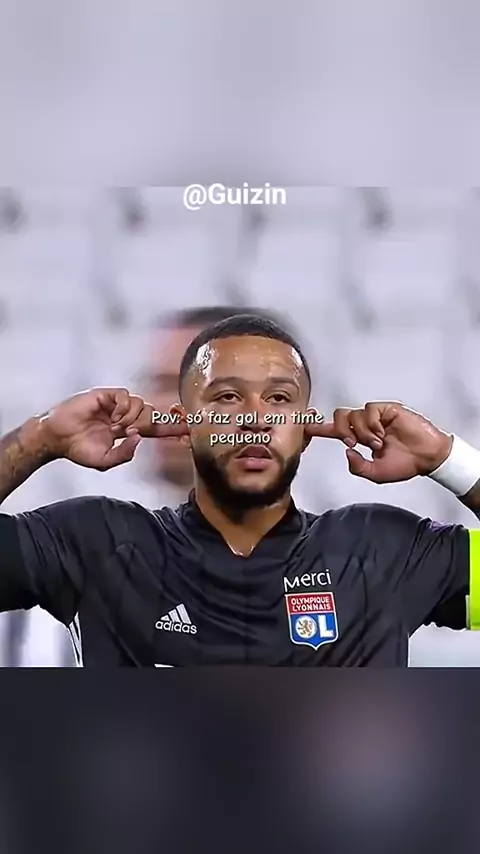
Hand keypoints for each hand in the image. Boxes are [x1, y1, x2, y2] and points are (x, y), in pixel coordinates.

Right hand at [40, 388, 187, 470]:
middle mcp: (125, 416)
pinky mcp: (106, 396)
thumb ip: (124, 454)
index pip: (156, 429)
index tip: (190, 427)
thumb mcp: (105, 461)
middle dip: (146, 424)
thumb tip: (138, 439)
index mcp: (128, 432)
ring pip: (142, 405)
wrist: (57, 437)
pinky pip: (126, 396)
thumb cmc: (79, 449)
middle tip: (127, 432)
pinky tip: (113, 416)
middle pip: (152, 415)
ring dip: (133, 418)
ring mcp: (116, 405)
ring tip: (116, 426)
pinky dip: (124, 407)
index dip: (172, 428)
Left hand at [307, 402, 452, 482]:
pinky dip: (371, 424)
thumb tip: (347, 452)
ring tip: (378, 444)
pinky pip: (369, 410)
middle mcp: (366, 425)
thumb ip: (358, 466)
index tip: (305, 425)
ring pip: (354, 415)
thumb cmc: (405, 464)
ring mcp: (377, 416)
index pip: (336, 430)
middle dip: (341, 429)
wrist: (427, 458)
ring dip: (362, 432)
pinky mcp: (388, 409)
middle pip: (341, 416)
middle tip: (353, 443)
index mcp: (361, 437)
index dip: (320, 427)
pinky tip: (382, 434)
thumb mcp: (375, 473)